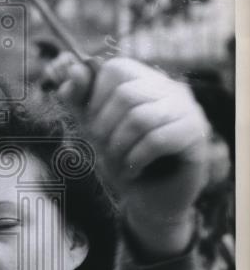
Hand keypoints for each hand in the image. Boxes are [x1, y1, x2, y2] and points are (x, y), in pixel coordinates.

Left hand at [51, 55, 209, 252]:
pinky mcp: (196, 135)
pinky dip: (135, 160)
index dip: (94, 99)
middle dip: (104, 128)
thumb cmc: (121, 159)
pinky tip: (133, 172)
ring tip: (118, 163)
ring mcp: (188, 109)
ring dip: (118, 147)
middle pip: (126, 95)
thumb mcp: (92, 127)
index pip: (115, 69)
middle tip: (104, 150)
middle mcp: (171, 88)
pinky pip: (157, 140)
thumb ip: (78, 99)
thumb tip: (73, 69)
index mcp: (146, 80)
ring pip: (140, 118)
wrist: (151, 201)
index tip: (94, 127)